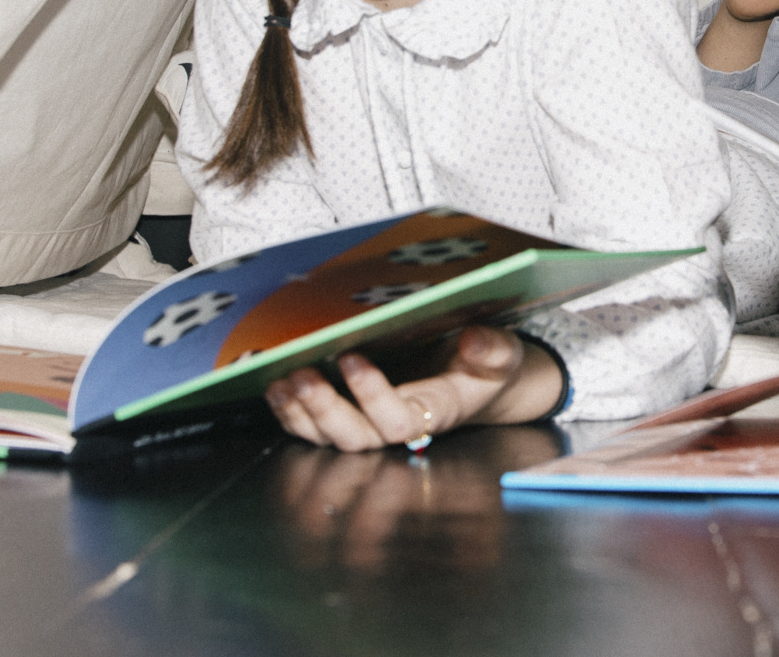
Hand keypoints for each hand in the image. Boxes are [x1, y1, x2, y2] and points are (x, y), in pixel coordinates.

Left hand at [264, 326, 562, 451]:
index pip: (399, 420)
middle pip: (356, 438)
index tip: (350, 357)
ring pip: (330, 438)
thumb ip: (493, 350)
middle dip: (324, 410)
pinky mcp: (353, 419)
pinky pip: (316, 430)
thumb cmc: (486, 371)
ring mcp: (372, 427)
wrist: (480, 386)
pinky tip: (277, 389)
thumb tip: (475, 339)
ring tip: (282, 381)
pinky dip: (291, 413)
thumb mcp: (502, 356)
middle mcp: (399, 427)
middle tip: (302, 376)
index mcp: (434, 412)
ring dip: (301, 414)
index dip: (371, 396)